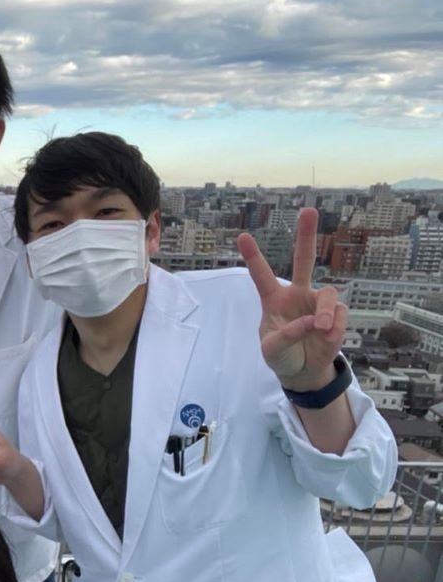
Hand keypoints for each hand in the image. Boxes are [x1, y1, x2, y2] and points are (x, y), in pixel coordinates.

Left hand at [238, 208, 345, 391]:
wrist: (302, 372)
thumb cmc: (281, 356)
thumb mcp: (272, 349)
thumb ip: (287, 335)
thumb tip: (313, 322)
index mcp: (273, 299)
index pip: (261, 276)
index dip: (253, 256)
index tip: (241, 236)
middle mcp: (297, 295)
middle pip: (304, 260)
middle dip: (306, 235)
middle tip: (309, 210)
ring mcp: (318, 303)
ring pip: (328, 294)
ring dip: (326, 312)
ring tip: (321, 328)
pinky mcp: (336, 316)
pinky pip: (340, 315)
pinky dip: (335, 328)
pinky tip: (328, 338)